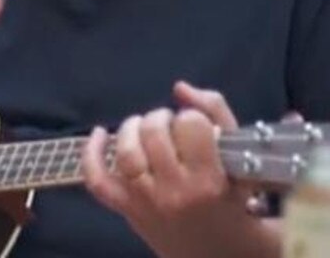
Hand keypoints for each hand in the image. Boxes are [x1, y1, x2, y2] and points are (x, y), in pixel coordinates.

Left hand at [81, 81, 275, 257]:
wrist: (219, 251)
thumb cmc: (234, 198)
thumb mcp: (238, 155)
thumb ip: (214, 112)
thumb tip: (179, 88)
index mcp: (209, 179)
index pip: (191, 124)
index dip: (192, 118)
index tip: (197, 128)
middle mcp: (175, 191)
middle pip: (154, 133)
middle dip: (161, 118)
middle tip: (171, 125)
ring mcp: (146, 202)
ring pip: (126, 152)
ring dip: (132, 128)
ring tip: (145, 127)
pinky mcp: (127, 210)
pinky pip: (98, 181)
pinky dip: (91, 154)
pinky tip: (99, 133)